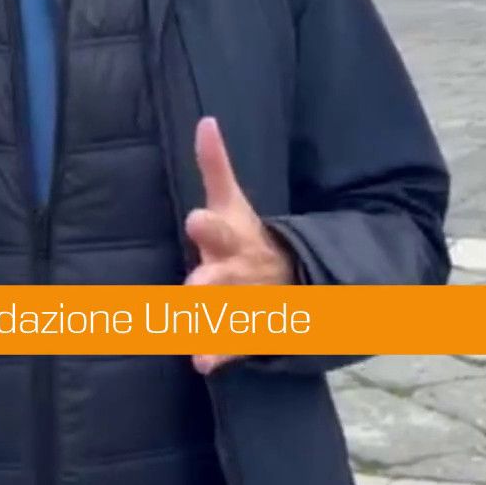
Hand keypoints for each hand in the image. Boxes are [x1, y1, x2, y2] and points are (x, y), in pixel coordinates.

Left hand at [182, 117, 294, 374]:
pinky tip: (201, 364)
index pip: (219, 228)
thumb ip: (216, 165)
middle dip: (210, 281)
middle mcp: (238, 271)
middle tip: (195, 285)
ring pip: (227, 315)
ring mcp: (243, 304)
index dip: (207, 224)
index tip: (195, 218)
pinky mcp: (243, 332)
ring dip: (210, 323)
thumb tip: (205, 120)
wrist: (294, 279)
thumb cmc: (248, 235)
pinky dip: (217, 355)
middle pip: (224, 276)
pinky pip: (231, 347)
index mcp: (233, 238)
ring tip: (191, 333)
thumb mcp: (234, 202)